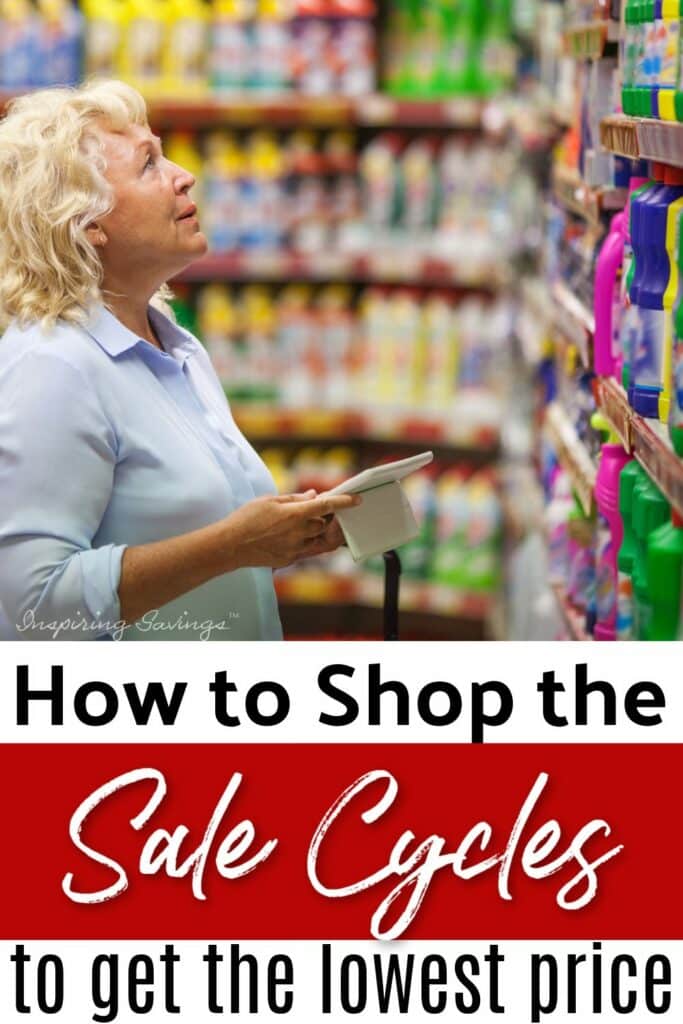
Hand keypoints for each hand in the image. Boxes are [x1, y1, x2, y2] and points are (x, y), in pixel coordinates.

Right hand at [221, 489, 360, 569]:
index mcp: (295, 514)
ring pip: (317, 539)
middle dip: (324, 517)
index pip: (327, 506)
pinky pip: (306, 549)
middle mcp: (299, 532)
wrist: (230, 545)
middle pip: (323, 524)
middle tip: (316, 510)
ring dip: (317, 530)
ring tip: (304, 523)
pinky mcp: (290, 559)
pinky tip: (292, 535)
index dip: (344, 501)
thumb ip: (294, 498)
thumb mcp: (269, 500)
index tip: (356, 499)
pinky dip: (306, 541)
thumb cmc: (246, 519)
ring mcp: (295, 548)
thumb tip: (313, 496)